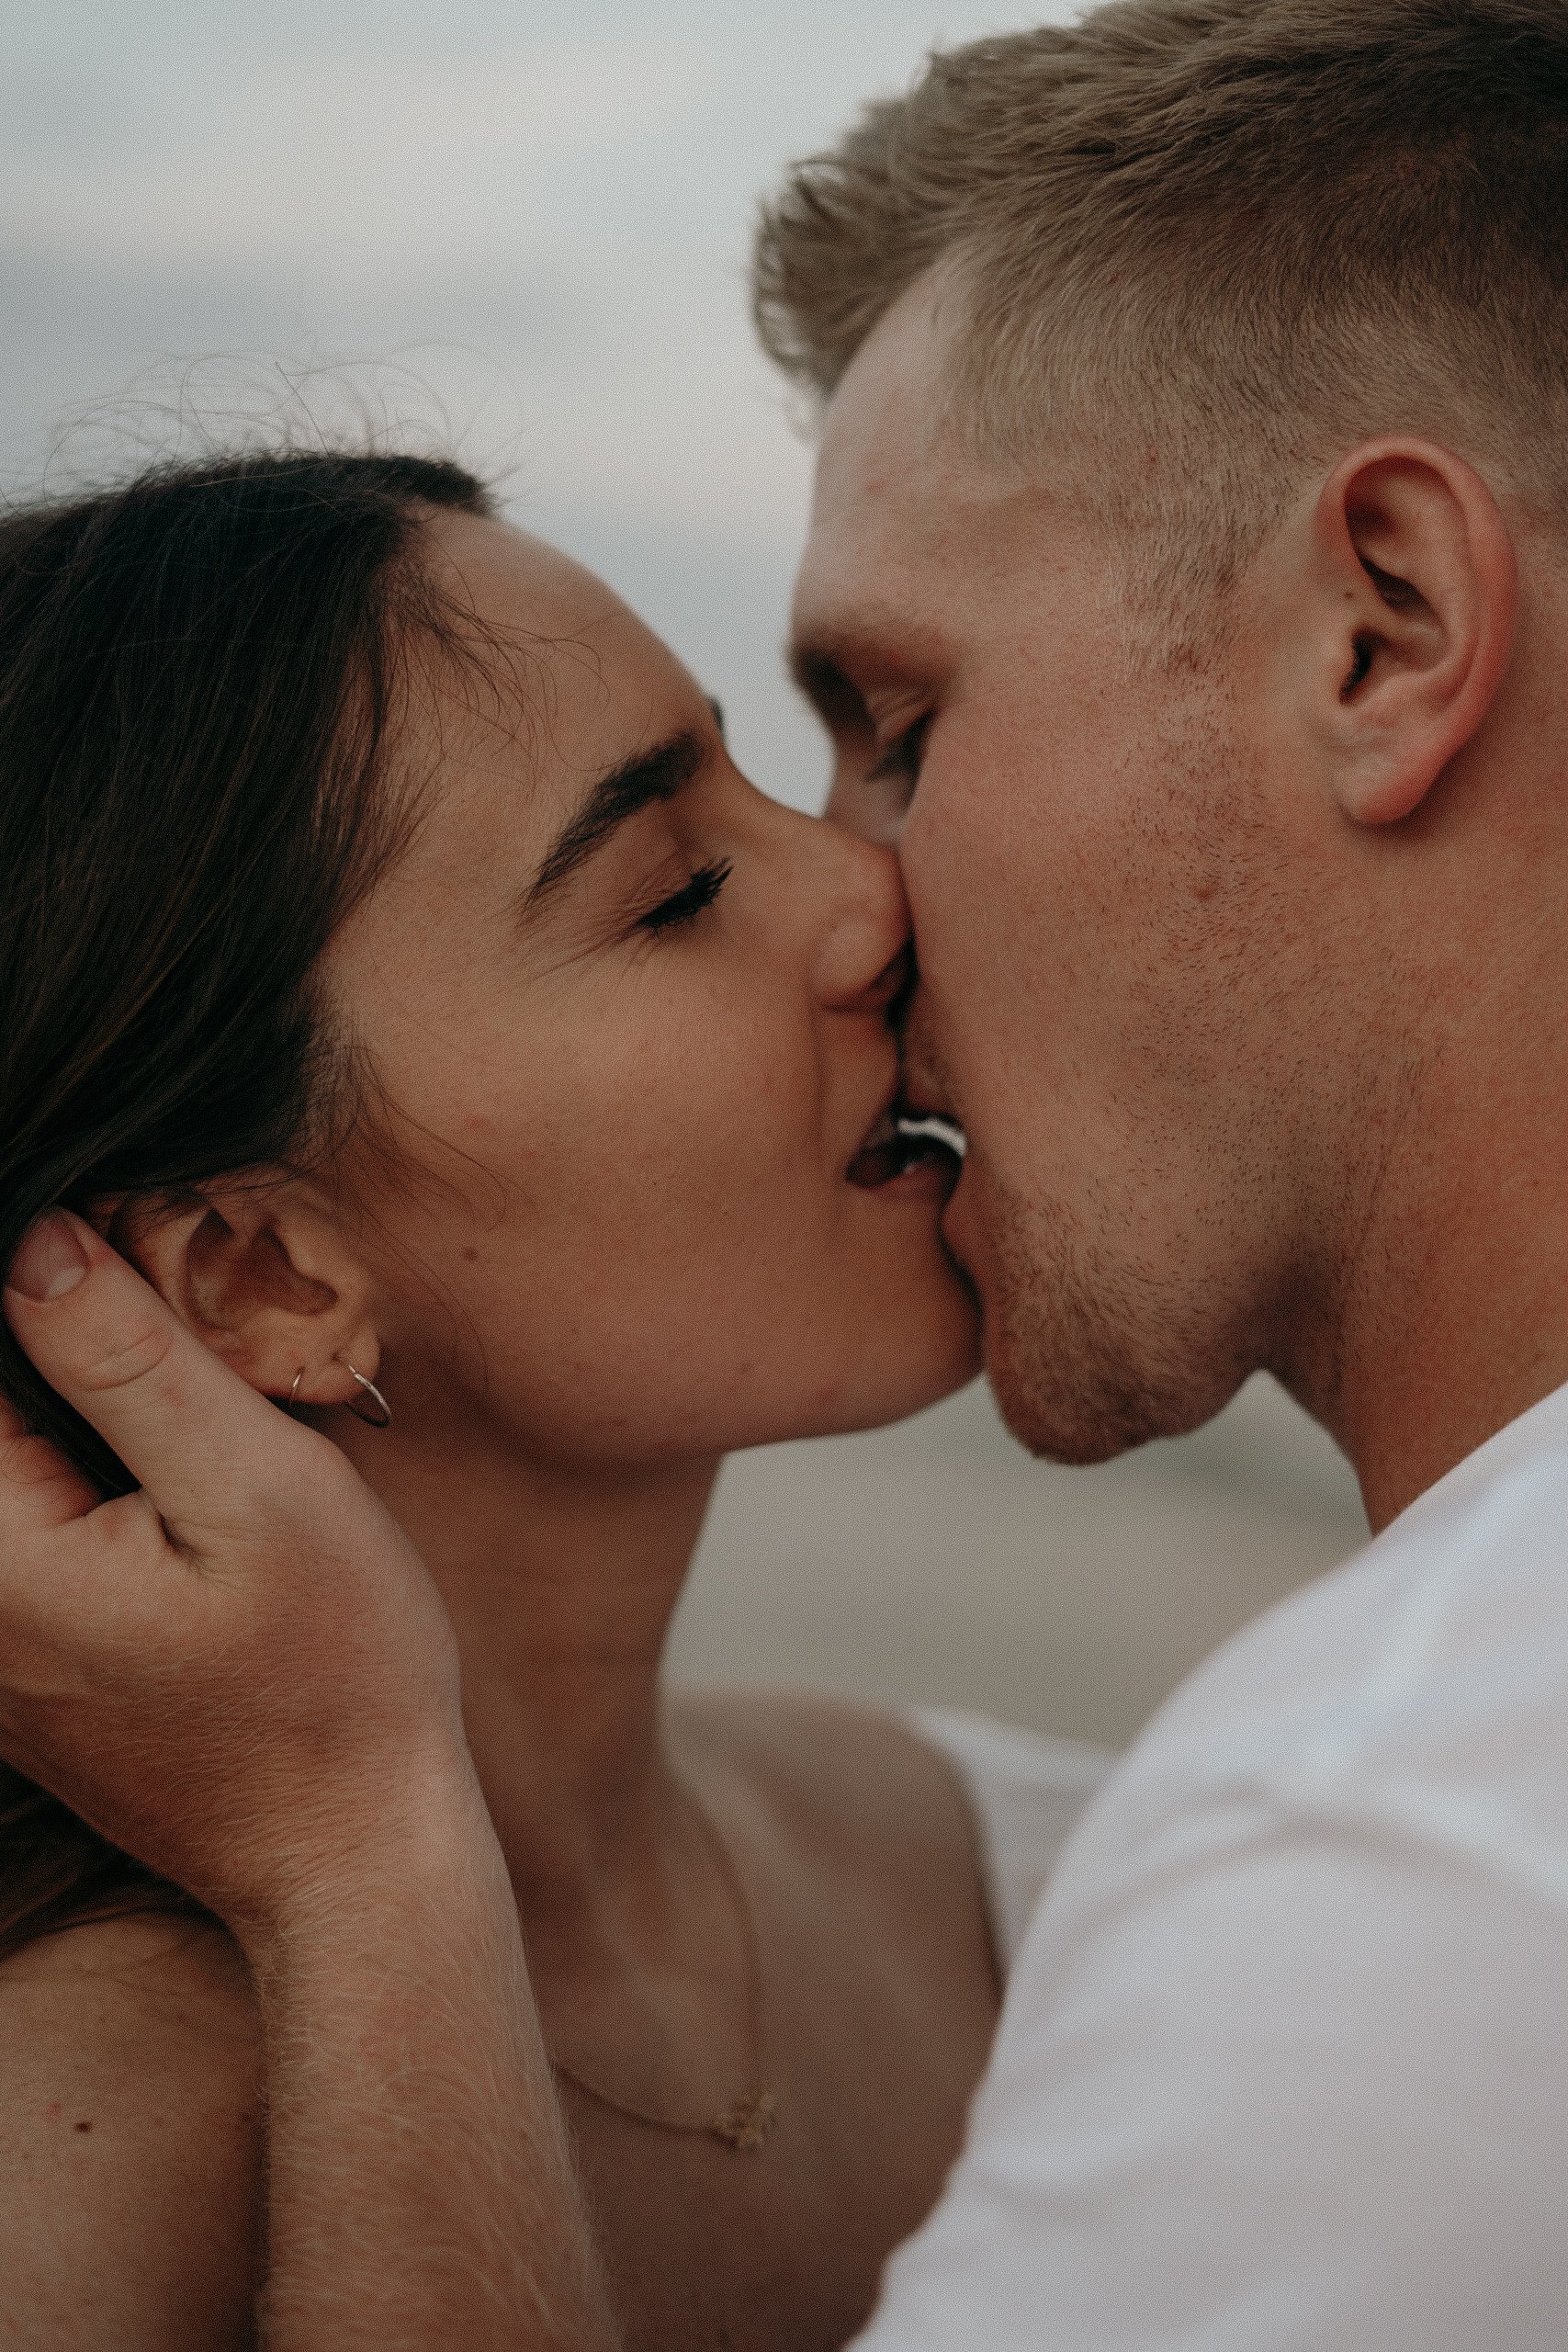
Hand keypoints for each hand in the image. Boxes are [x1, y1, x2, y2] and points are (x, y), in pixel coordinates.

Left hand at [0, 1210, 474, 1944]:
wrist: (351, 1855)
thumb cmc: (332, 1674)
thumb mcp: (259, 1489)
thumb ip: (132, 1362)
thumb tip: (31, 1241)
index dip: (52, 1296)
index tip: (150, 1316)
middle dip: (76, 1368)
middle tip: (195, 1383)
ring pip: (16, 1476)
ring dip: (84, 1423)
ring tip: (199, 1446)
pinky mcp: (24, 1674)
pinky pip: (31, 1533)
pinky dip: (88, 1486)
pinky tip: (181, 1502)